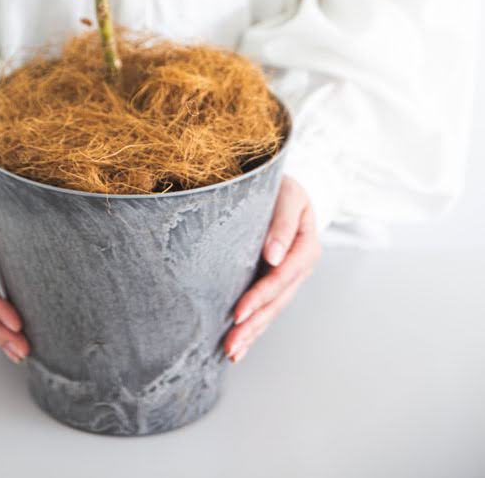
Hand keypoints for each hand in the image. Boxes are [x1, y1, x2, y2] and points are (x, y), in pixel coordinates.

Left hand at [223, 175, 320, 362]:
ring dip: (252, 332)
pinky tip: (240, 346)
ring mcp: (289, 275)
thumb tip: (273, 255)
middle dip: (254, 324)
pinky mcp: (275, 279)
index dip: (260, 296)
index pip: (281, 276)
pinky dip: (254, 326)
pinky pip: (266, 306)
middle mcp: (299, 266)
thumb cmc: (282, 186)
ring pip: (271, 309)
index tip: (238, 311)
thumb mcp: (288, 195)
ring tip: (232, 351)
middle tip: (231, 344)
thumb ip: (282, 222)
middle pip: (277, 300)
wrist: (283, 185)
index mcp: (305, 246)